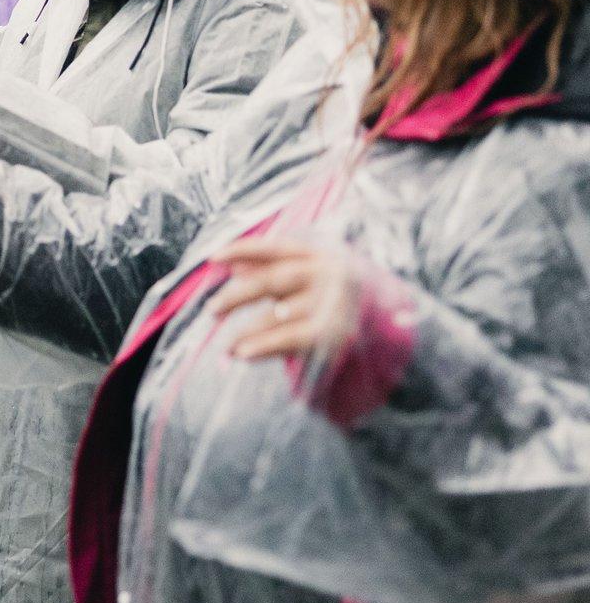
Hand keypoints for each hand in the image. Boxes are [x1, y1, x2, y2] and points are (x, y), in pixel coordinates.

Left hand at [211, 238, 363, 361]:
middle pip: (271, 281)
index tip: (212, 258)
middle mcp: (328, 275)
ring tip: (225, 347)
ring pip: (276, 315)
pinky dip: (263, 346)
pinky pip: (289, 339)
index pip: (273, 248)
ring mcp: (332, 304)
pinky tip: (242, 354)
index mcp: (319, 255)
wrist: (390, 330)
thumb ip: (272, 270)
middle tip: (211, 310)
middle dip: (235, 296)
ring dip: (246, 331)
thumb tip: (231, 266)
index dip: (241, 250)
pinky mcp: (334, 333)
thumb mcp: (308, 279)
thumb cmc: (332, 299)